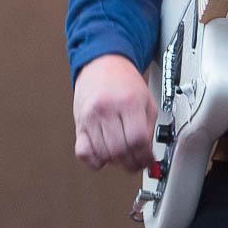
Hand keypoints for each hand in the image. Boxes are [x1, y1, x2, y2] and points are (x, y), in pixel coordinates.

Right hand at [73, 54, 157, 172]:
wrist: (102, 64)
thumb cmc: (124, 82)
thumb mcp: (146, 101)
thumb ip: (148, 128)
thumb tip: (147, 154)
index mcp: (128, 102)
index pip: (137, 140)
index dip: (144, 156)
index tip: (148, 161)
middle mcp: (107, 109)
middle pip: (120, 150)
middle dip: (131, 163)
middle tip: (137, 163)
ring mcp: (91, 117)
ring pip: (103, 154)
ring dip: (116, 163)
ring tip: (124, 157)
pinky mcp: (79, 123)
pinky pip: (84, 153)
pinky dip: (95, 161)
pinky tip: (105, 155)